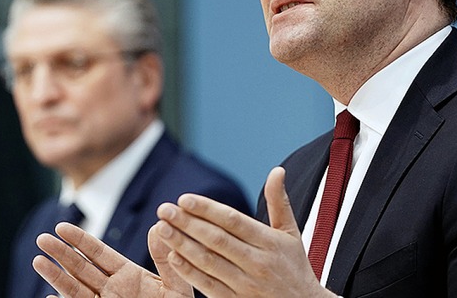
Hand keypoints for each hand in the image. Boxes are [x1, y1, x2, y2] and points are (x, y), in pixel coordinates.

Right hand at [33, 221, 193, 296]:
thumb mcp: (176, 285)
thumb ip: (165, 259)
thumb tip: (157, 226)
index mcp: (128, 275)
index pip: (98, 253)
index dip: (80, 240)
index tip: (62, 226)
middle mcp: (112, 290)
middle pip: (81, 268)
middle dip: (61, 253)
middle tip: (42, 238)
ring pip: (75, 289)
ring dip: (56, 277)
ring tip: (38, 261)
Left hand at [154, 166, 336, 296]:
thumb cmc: (295, 267)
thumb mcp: (291, 233)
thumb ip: (278, 201)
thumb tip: (277, 171)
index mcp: (269, 242)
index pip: (233, 221)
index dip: (207, 209)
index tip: (184, 198)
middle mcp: (257, 262)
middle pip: (217, 239)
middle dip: (187, 223)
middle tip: (164, 209)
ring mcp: (246, 285)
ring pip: (209, 262)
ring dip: (182, 244)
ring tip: (161, 229)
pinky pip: (209, 286)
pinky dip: (189, 272)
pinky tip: (172, 257)